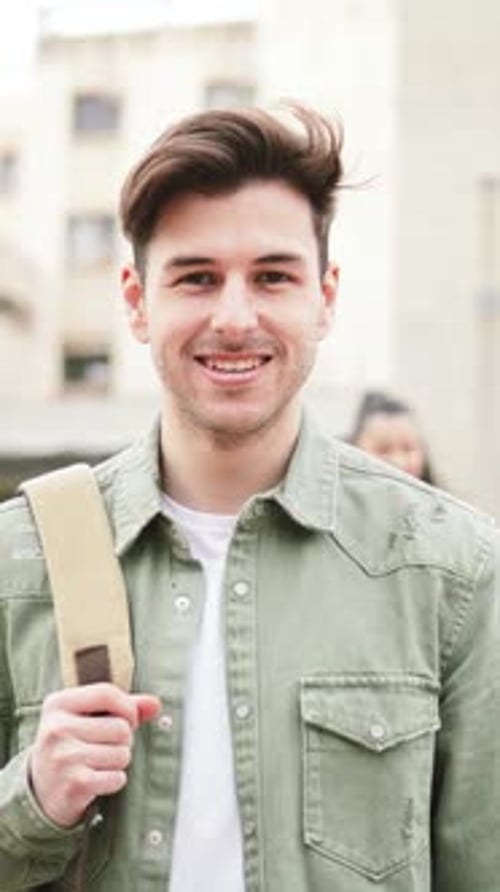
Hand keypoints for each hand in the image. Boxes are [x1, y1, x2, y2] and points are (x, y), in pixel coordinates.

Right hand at [29, 683, 160, 827]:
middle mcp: (57, 728)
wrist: (41, 792)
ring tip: (99, 764)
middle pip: (121, 727)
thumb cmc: (71, 746)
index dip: (127, 707)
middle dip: (124, 740)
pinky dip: (115, 780)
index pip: (107, 693)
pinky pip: (117, 777)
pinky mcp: (74, 784)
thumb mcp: (87, 719)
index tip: (128, 719)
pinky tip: (97, 780)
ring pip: (122, 753)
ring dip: (119, 762)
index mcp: (58, 704)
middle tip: (106, 747)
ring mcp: (63, 757)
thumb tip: (155, 704)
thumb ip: (122, 707)